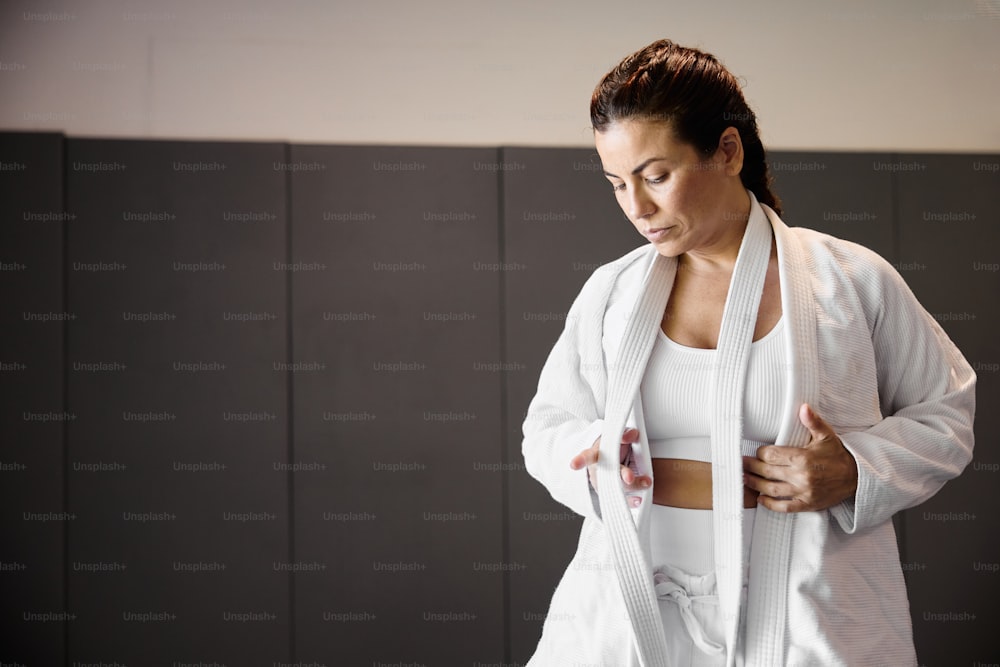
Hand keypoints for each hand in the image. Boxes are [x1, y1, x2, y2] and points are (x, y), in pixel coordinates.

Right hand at [570, 428, 651, 506]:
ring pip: (615, 489)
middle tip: (630, 477)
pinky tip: (639, 500)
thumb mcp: (616, 437)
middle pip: (608, 475)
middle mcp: (597, 471)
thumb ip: (625, 434)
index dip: (580, 460)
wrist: (607, 459)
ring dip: (631, 488)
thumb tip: (632, 435)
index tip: (574, 465)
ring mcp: (602, 484)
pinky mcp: (610, 494)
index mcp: (595, 454)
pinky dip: (630, 500)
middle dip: (620, 477)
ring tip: (645, 484)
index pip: (587, 456)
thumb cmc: (611, 448)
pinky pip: (620, 499)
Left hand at [742, 403, 858, 512]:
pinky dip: (770, 504)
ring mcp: (804, 492)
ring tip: (744, 479)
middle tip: (741, 464)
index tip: (757, 452)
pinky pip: (784, 507)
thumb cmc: (838, 455)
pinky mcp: (807, 504)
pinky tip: (761, 499)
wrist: (857, 478)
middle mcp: (801, 476)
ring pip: (772, 489)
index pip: (771, 455)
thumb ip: (813, 422)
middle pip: (767, 472)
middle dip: (752, 467)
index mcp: (803, 457)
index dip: (760, 453)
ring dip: (755, 485)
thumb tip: (803, 407)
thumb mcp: (827, 436)